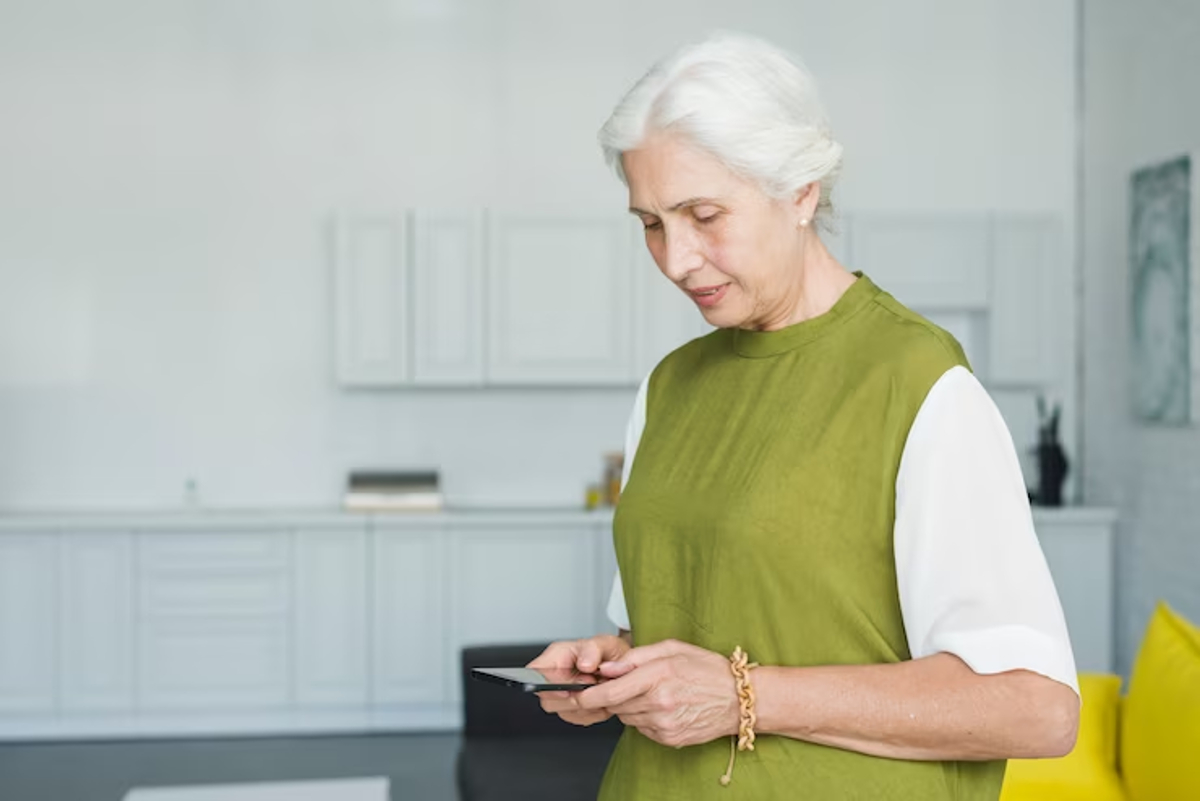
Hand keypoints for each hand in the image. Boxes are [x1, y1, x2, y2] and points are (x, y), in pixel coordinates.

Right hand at [528, 634, 631, 726]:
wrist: (624, 668)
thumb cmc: (610, 652)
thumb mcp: (606, 643)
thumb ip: (593, 650)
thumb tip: (584, 664)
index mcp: (557, 655)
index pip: (535, 671)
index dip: (545, 685)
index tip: (566, 691)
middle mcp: (555, 676)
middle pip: (547, 698)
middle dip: (573, 696)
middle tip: (593, 684)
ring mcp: (562, 694)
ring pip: (564, 711)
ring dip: (585, 705)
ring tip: (599, 690)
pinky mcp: (573, 709)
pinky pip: (579, 718)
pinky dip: (593, 713)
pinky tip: (601, 701)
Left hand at [576, 639, 738, 747]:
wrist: (737, 698)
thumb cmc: (707, 669)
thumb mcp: (672, 648)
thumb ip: (636, 657)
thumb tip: (606, 668)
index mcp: (658, 676)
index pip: (611, 691)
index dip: (589, 695)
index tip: (577, 694)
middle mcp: (659, 703)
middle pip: (616, 705)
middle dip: (614, 695)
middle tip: (629, 684)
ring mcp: (664, 723)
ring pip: (628, 717)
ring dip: (631, 705)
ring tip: (653, 692)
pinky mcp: (669, 738)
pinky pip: (643, 729)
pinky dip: (645, 718)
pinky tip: (663, 706)